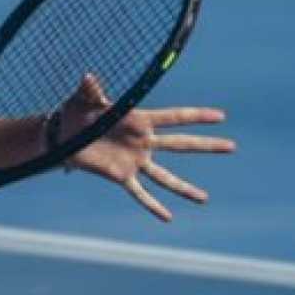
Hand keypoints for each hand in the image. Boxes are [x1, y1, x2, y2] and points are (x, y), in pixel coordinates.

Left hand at [59, 74, 236, 220]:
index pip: (174, 117)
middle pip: (181, 145)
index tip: (221, 116)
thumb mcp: (83, 100)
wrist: (62, 135)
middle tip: (232, 146)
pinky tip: (167, 217)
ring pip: (166, 176)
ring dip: (185, 189)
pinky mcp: (121, 175)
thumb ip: (90, 90)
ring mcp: (135, 160)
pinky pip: (140, 193)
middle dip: (206, 145)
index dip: (196, 116)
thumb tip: (88, 77)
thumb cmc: (75, 112)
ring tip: (204, 199)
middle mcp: (143, 141)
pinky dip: (152, 205)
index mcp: (138, 120)